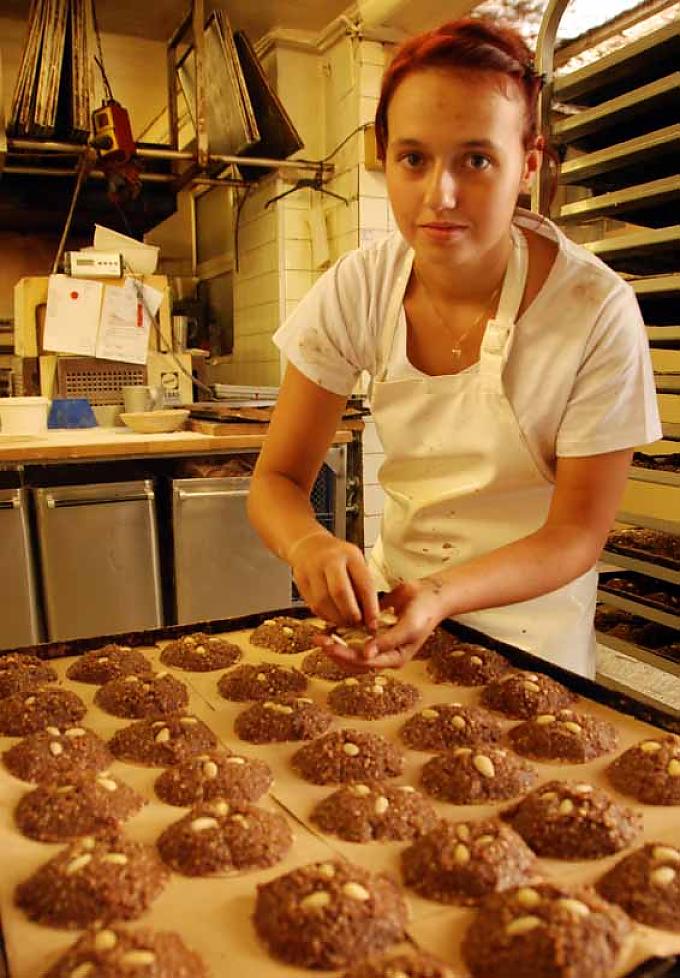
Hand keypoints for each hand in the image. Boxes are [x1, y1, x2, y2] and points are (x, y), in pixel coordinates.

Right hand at [291, 532, 379, 628]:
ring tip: (346, 622)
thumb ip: (362, 585)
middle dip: (350, 614)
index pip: (363, 583)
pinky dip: (325, 616)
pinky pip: (313, 605)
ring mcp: (312, 570)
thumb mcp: (355, 562)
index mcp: (350, 555)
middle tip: (357, 624)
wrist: (308, 544)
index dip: (370, 607)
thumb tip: (371, 616)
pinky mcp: (300, 581)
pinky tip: (333, 617)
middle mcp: (330, 560)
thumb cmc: (338, 556)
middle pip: (340, 592)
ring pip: (323, 602)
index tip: (373, 622)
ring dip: (337, 618)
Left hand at [320, 575, 449, 669]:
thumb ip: (388, 641)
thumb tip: (366, 654)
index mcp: (394, 658)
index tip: (329, 645)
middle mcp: (384, 655)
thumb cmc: (423, 612)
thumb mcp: (408, 627)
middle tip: (319, 639)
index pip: (364, 662)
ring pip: (352, 652)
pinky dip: (342, 634)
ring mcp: (378, 644)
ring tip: (320, 635)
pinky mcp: (374, 632)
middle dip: (336, 652)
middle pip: (355, 662)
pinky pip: (355, 638)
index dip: (345, 655)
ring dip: (336, 645)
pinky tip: (330, 627)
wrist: (431, 595)